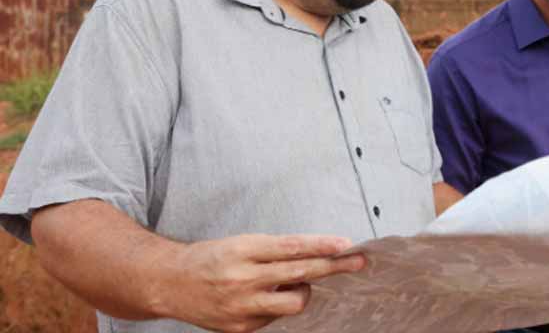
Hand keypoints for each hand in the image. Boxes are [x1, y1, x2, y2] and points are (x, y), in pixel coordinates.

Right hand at [153, 233, 364, 332]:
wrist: (170, 283)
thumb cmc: (212, 257)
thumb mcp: (241, 243)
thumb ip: (275, 251)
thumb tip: (317, 255)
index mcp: (243, 250)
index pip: (291, 247)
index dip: (321, 246)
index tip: (345, 244)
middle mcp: (243, 278)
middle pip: (299, 273)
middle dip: (333, 267)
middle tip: (359, 261)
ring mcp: (242, 306)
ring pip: (294, 303)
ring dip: (306, 291)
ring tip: (299, 284)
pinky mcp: (241, 329)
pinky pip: (276, 318)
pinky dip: (279, 306)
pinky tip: (268, 298)